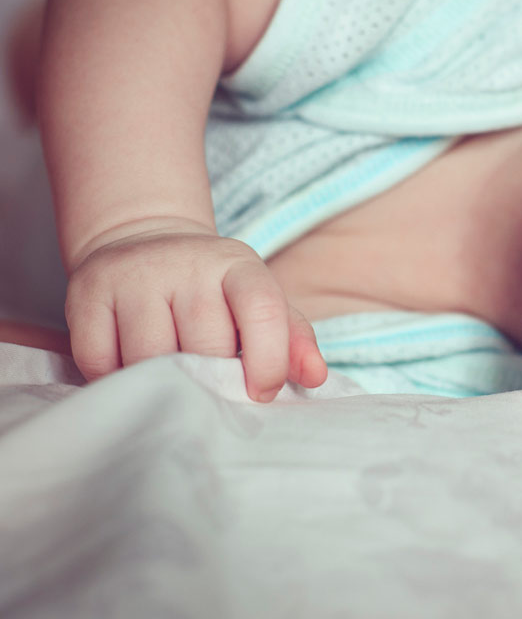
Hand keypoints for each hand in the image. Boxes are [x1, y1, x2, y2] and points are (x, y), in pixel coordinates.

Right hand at [65, 219, 326, 400]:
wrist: (145, 245)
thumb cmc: (214, 291)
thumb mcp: (259, 302)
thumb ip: (293, 338)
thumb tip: (316, 377)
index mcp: (238, 265)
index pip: (262, 309)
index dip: (269, 360)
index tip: (262, 393)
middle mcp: (187, 263)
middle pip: (205, 344)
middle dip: (211, 379)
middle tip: (210, 392)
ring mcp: (134, 275)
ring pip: (150, 357)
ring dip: (162, 385)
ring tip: (171, 385)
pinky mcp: (86, 292)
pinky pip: (99, 359)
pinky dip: (115, 379)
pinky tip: (131, 374)